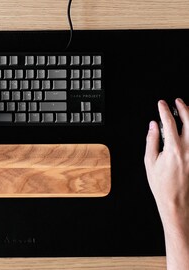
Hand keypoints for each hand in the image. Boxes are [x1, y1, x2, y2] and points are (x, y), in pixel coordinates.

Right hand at [144, 98, 188, 230]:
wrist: (176, 201)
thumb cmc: (162, 184)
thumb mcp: (150, 161)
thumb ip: (152, 141)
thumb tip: (152, 126)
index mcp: (173, 149)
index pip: (169, 122)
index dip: (164, 110)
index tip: (161, 104)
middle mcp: (188, 149)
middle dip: (183, 108)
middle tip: (177, 102)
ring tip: (187, 109)